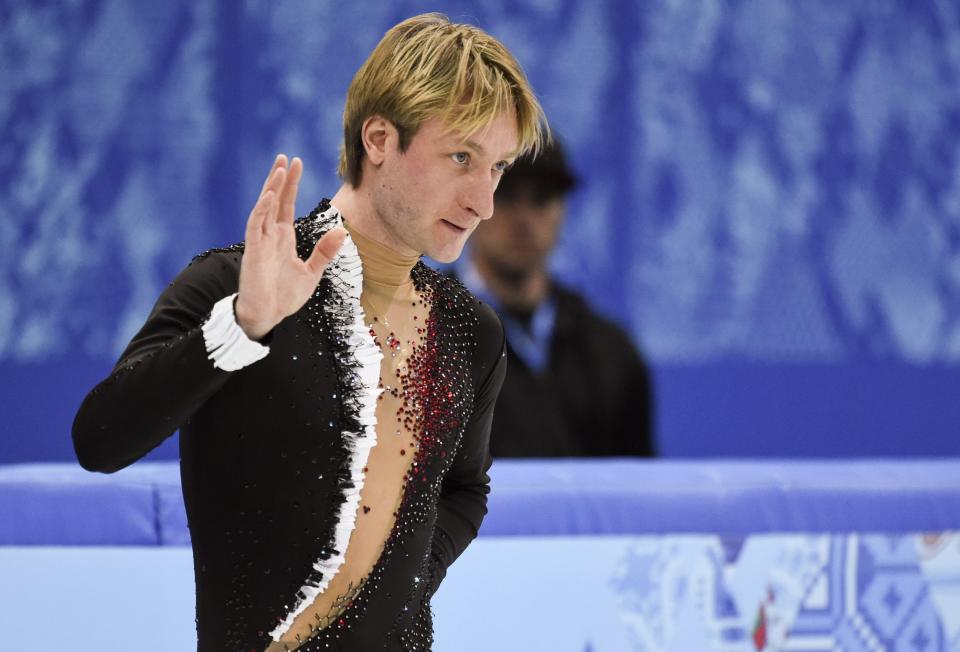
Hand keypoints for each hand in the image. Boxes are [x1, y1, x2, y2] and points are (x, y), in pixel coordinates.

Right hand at [235, 154, 345, 339]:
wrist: (267, 317)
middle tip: (285, 156)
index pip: (286, 204)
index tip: (296, 162)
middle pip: (275, 200)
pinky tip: (270, 196)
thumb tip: (341, 230)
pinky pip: (256, 226)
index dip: (290, 183)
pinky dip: (262, 210)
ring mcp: (260, 242)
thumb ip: (324, 251)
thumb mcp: (311, 272)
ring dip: (271, 188)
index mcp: (282, 238)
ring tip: (279, 168)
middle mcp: (270, 235)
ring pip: (264, 208)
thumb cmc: (284, 296)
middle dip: (279, 178)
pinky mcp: (254, 252)